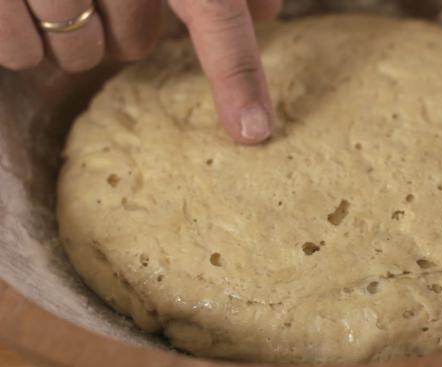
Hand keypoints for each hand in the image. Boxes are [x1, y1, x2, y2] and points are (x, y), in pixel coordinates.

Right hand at [0, 0, 281, 143]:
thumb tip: (269, 10)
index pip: (214, 10)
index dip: (237, 74)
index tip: (254, 131)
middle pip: (133, 43)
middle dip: (123, 22)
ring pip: (80, 54)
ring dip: (75, 34)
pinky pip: (20, 53)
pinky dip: (21, 39)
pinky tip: (18, 1)